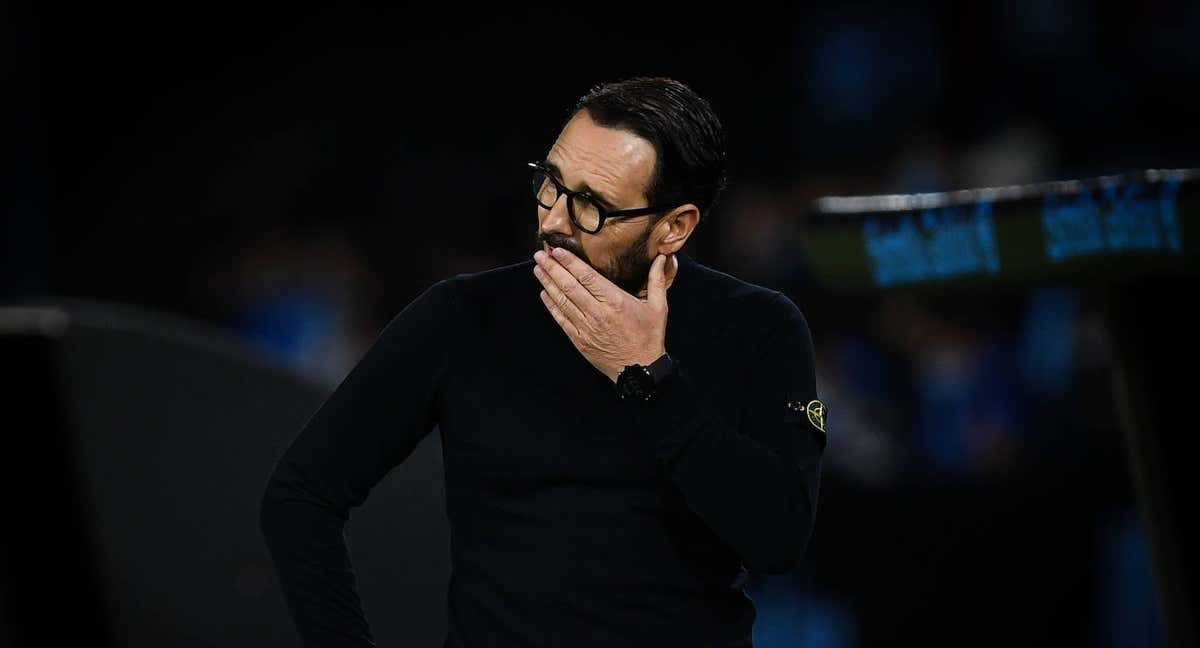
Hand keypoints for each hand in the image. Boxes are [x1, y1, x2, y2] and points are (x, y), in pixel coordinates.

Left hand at [532, 247, 676, 382]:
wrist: (639, 370)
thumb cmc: (649, 337)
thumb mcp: (658, 307)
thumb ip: (657, 280)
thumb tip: (663, 258)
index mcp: (615, 302)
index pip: (587, 277)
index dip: (570, 263)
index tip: (557, 251)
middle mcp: (597, 313)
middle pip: (569, 286)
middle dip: (552, 268)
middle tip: (540, 254)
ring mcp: (586, 327)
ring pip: (562, 301)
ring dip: (548, 283)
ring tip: (537, 268)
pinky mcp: (579, 340)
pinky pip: (561, 319)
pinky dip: (551, 305)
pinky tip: (544, 293)